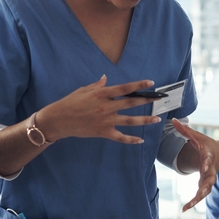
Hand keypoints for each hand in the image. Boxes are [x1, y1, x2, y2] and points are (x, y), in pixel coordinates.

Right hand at [36, 76, 161, 143]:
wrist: (58, 120)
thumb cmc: (69, 103)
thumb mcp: (83, 90)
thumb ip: (97, 86)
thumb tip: (106, 79)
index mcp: (102, 94)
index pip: (125, 88)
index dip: (138, 86)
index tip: (151, 83)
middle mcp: (106, 107)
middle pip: (131, 103)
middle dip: (147, 101)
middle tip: (160, 99)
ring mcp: (105, 121)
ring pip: (130, 121)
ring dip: (144, 120)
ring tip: (156, 119)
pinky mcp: (103, 132)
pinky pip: (120, 137)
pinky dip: (130, 140)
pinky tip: (140, 140)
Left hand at [173, 118, 218, 211]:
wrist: (217, 153)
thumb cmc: (205, 144)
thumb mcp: (195, 136)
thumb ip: (184, 130)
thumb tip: (173, 120)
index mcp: (208, 156)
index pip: (209, 160)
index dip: (207, 163)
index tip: (205, 166)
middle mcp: (211, 169)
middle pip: (210, 179)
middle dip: (206, 185)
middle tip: (200, 192)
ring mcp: (209, 179)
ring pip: (205, 190)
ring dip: (198, 198)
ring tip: (188, 206)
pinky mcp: (205, 185)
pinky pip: (200, 195)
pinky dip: (193, 202)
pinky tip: (184, 209)